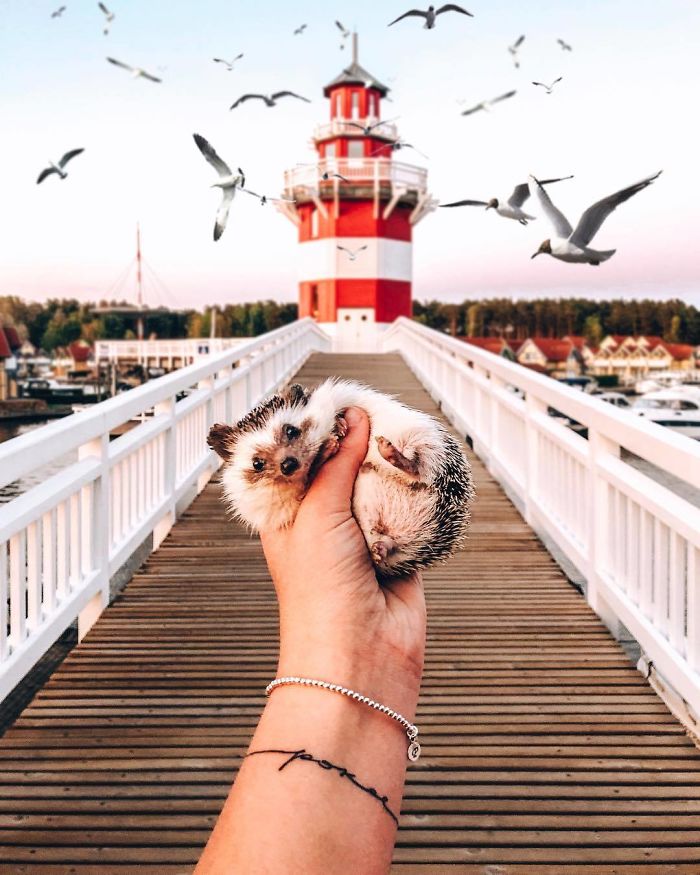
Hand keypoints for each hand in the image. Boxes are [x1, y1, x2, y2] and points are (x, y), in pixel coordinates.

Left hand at [260, 407, 425, 715]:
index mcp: (291, 516)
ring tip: (398, 430)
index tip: (333, 399)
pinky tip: (420, 467)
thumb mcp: (318, 514)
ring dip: (387, 466)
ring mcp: (363, 537)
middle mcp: (325, 524)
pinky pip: (409, 511)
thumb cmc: (320, 589)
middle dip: (356, 443)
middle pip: (342, 470)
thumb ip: (337, 463)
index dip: (315, 433)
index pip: (299, 463)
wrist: (360, 657)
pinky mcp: (399, 550)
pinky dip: (415, 493)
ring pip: (377, 487)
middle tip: (373, 408)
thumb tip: (354, 416)